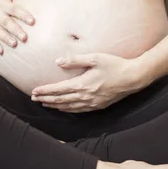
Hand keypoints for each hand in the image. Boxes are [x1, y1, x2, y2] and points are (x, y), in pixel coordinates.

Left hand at [30, 53, 144, 112]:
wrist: (133, 78)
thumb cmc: (115, 65)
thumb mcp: (95, 58)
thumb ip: (75, 60)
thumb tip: (58, 62)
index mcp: (83, 84)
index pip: (58, 89)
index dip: (45, 91)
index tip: (34, 91)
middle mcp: (86, 96)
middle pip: (61, 100)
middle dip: (46, 99)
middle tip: (34, 98)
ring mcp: (92, 103)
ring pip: (69, 107)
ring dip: (55, 106)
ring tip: (45, 104)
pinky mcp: (99, 106)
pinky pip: (79, 110)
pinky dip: (68, 110)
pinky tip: (64, 108)